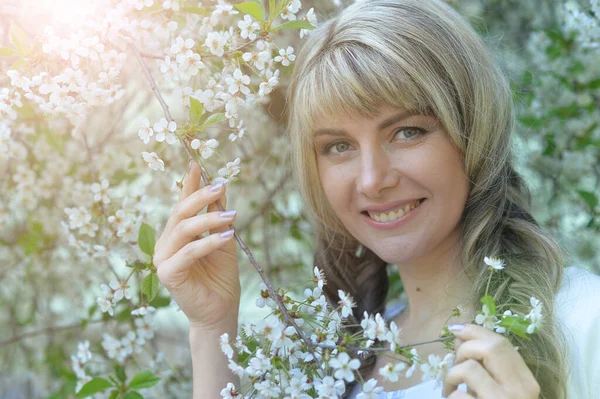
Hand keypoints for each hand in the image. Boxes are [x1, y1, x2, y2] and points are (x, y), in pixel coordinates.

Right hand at [153, 161, 240, 328]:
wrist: (220, 311)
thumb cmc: (220, 277)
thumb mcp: (224, 240)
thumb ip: (217, 217)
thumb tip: (220, 188)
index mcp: (177, 235)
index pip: (182, 205)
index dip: (188, 184)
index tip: (197, 163)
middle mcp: (166, 244)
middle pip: (180, 213)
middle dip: (200, 196)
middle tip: (220, 185)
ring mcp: (163, 259)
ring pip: (183, 229)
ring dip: (208, 218)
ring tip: (232, 214)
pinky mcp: (167, 274)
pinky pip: (188, 252)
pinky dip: (209, 241)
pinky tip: (228, 235)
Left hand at [442, 324, 539, 398]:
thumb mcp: (495, 388)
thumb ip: (482, 364)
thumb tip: (460, 336)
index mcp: (526, 382)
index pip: (502, 344)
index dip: (476, 331)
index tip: (456, 329)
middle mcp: (520, 391)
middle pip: (491, 347)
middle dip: (466, 348)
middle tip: (457, 364)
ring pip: (469, 368)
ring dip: (451, 375)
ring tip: (450, 390)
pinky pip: (458, 396)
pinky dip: (450, 397)